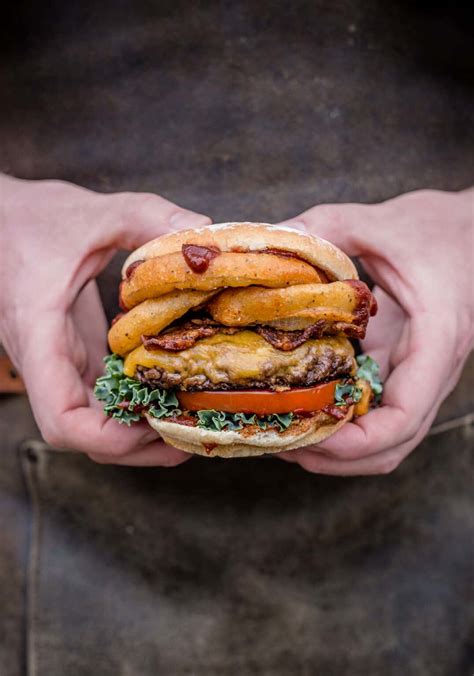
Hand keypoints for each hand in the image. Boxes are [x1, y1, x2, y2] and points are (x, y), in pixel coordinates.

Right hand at [0, 175, 210, 465]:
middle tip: (193, 432)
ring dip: (140, 433)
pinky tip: (172, 391)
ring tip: (191, 421)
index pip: (62, 420)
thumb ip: (146, 217)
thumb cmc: (29, 219)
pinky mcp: (73, 356)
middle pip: (86, 437)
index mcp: (41, 337)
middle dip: (138, 446)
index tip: (157, 425)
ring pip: (94, 424)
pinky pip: (101, 397)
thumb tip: (204, 230)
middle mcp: (48, 363)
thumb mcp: (91, 213)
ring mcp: (60, 364)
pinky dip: (135, 405)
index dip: (110, 438)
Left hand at [279, 189, 472, 474]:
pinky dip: (343, 425)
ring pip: (386, 440)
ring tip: (287, 436)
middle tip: (281, 443)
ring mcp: (418, 376)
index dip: (355, 442)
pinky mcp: (403, 370)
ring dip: (339, 451)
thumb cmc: (439, 229)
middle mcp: (431, 372)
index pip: (404, 417)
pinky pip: (377, 415)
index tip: (309, 437)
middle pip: (391, 446)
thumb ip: (324, 229)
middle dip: (336, 457)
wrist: (472, 232)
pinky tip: (305, 408)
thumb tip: (267, 245)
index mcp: (435, 342)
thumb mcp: (378, 222)